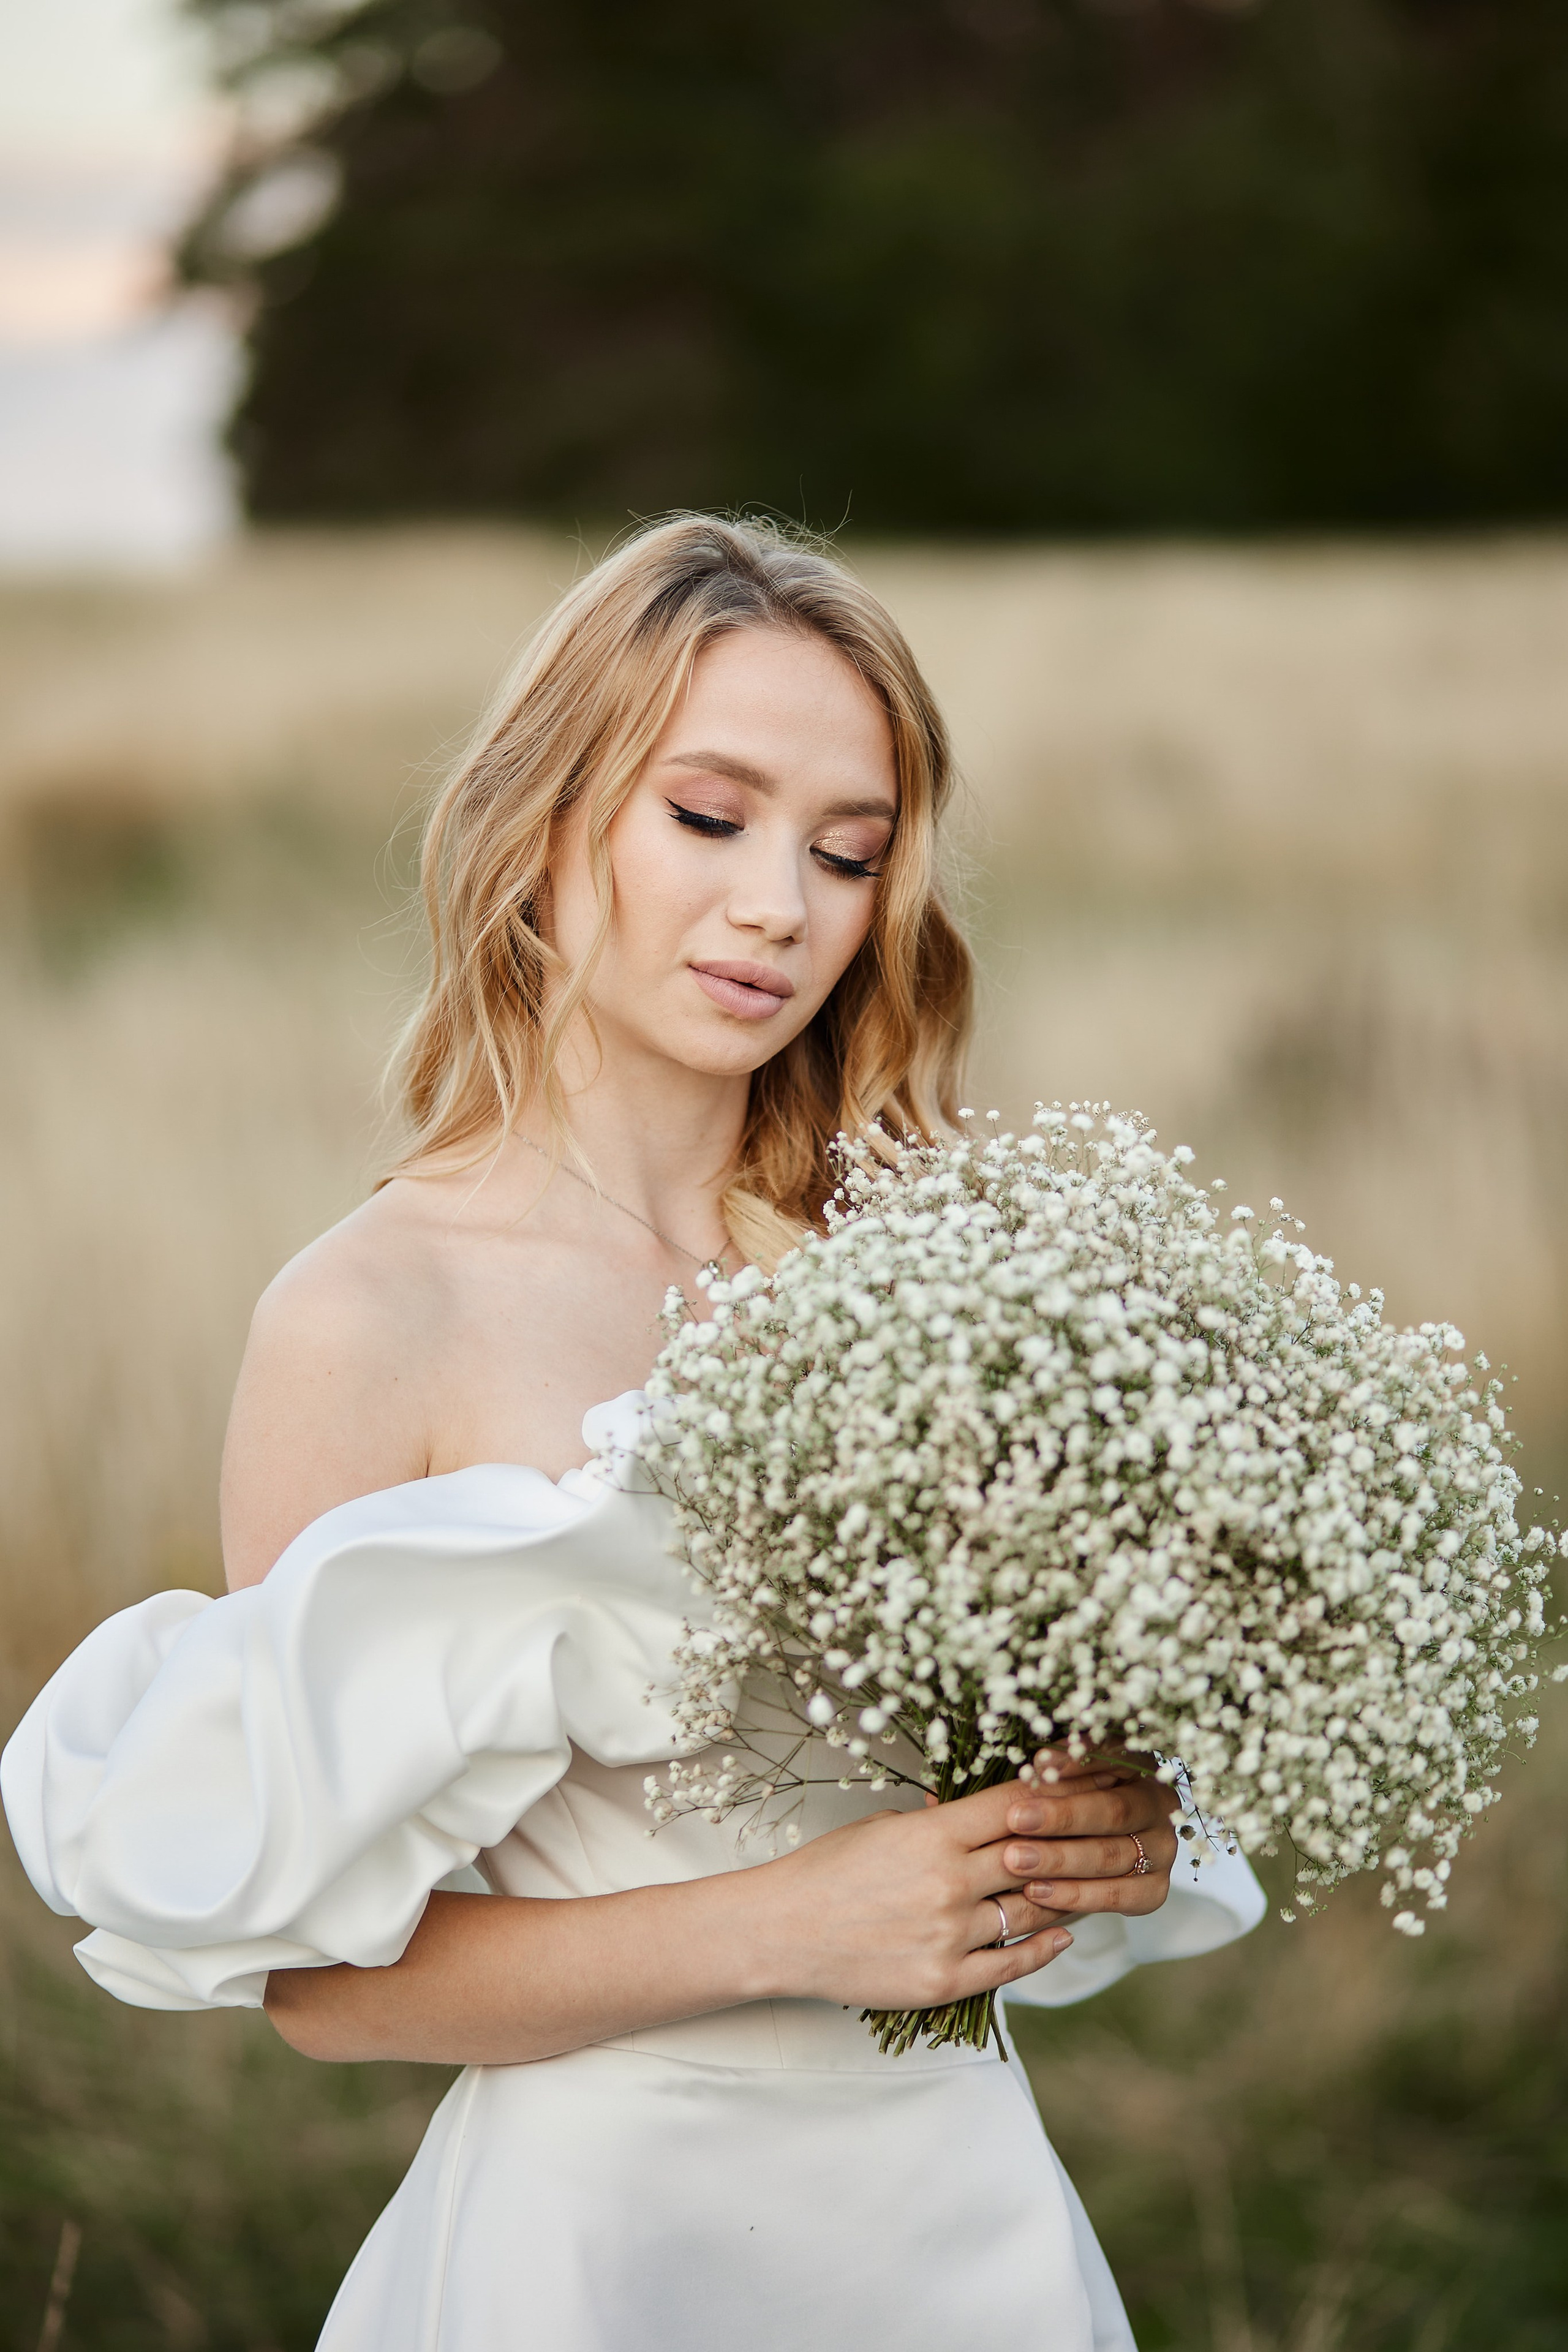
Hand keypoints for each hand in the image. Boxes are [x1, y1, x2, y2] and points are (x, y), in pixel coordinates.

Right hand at [746, 1778, 1078, 2013]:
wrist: (782, 1931)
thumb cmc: (828, 1870)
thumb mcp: (882, 1827)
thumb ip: (937, 1822)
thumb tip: (981, 1809)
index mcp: (932, 1836)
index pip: (1013, 1807)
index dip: (1056, 1791)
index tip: (1087, 1780)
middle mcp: (949, 1884)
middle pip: (1033, 1858)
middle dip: (1072, 1841)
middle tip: (1108, 1828)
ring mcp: (949, 1936)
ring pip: (1029, 1911)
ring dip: (1064, 1896)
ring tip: (1093, 1882)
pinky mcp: (944, 1980)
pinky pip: (1011, 1963)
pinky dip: (1043, 1948)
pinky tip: (1063, 1935)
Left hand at [991, 1748, 1179, 1920]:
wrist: (1097, 1848)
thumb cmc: (1076, 1799)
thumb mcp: (1074, 1774)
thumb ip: (1062, 1766)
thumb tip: (1042, 1763)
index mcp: (1144, 1769)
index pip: (1116, 1759)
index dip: (1077, 1761)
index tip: (1036, 1765)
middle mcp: (1161, 1809)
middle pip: (1114, 1812)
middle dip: (1061, 1817)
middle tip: (1016, 1819)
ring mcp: (1162, 1852)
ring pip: (1110, 1857)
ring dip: (1059, 1860)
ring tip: (1015, 1859)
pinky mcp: (1154, 1890)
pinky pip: (1113, 1896)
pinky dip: (1073, 1895)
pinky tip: (1035, 1891)